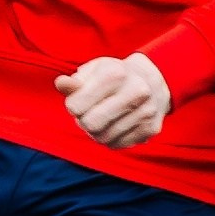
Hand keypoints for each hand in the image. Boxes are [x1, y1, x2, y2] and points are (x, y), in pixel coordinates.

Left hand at [55, 52, 171, 148]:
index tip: (79, 100)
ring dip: (96, 132)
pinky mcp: (151, 129)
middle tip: (88, 113)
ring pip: (104, 138)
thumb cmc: (114, 76)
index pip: (76, 106)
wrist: (154, 81)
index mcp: (116, 73)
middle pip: (91, 125)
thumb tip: (60, 83)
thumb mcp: (94, 71)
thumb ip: (74, 81)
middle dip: (83, 121)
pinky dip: (111, 138)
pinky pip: (118, 144)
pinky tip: (115, 124)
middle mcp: (136, 91)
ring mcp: (146, 111)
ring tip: (101, 118)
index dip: (72, 106)